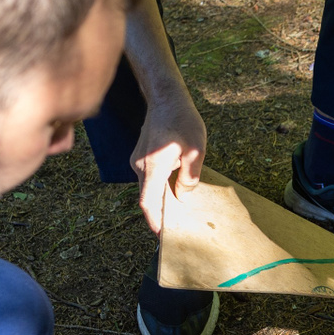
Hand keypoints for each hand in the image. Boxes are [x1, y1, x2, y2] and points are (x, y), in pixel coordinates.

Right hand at [130, 95, 206, 234]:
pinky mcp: (140, 156)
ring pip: (148, 187)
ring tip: (178, 210)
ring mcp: (138, 160)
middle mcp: (140, 166)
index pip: (148, 202)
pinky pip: (149, 177)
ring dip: (161, 199)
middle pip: (147, 197)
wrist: (166, 98)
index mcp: (153, 166)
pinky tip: (174, 189)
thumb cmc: (183, 121)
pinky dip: (159, 186)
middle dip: (160, 214)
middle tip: (176, 228)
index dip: (155, 222)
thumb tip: (183, 195)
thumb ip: (189, 177)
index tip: (162, 236)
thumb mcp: (195, 150)